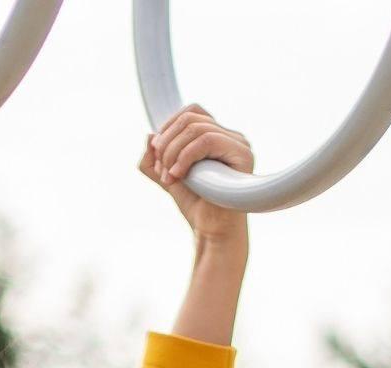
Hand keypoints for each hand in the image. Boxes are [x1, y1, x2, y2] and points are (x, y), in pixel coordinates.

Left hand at [141, 106, 253, 244]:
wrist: (211, 232)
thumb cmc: (195, 206)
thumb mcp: (167, 178)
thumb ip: (153, 159)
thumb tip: (149, 135)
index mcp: (216, 136)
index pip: (191, 112)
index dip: (169, 126)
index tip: (156, 153)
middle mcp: (230, 136)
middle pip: (190, 118)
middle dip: (167, 143)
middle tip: (160, 171)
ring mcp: (238, 144)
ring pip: (196, 129)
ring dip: (173, 152)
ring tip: (168, 177)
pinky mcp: (242, 154)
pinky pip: (208, 140)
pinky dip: (186, 156)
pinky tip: (178, 176)